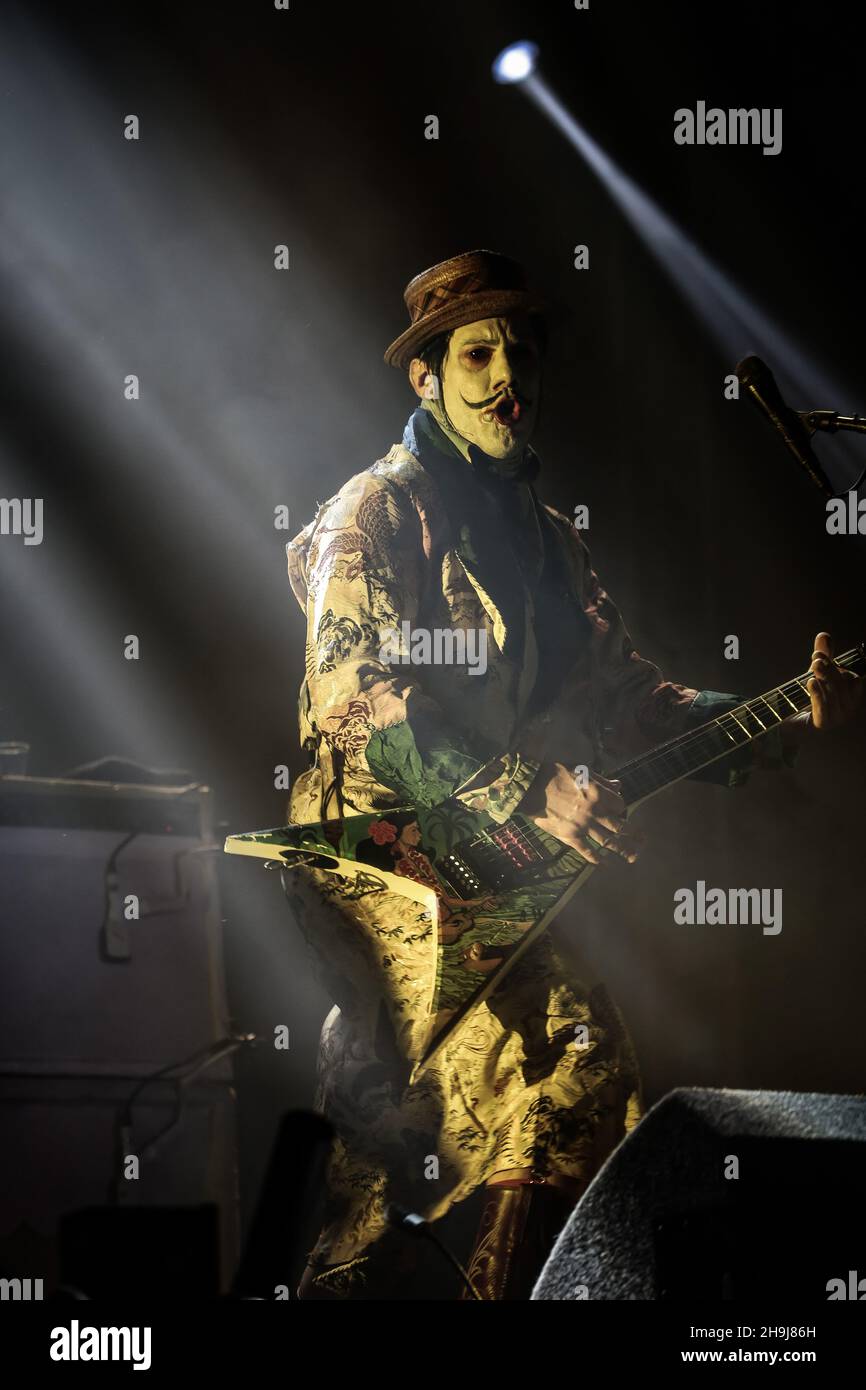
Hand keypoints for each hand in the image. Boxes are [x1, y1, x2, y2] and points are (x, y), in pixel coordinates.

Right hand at [523, 762, 642, 866]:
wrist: (530, 787)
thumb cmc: (555, 774)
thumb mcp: (581, 770)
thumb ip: (602, 780)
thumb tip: (619, 786)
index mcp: (598, 794)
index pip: (620, 805)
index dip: (621, 808)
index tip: (618, 811)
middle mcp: (594, 812)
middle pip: (620, 826)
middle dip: (633, 834)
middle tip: (642, 840)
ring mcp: (582, 826)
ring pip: (608, 841)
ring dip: (622, 850)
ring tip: (632, 857)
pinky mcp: (569, 836)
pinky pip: (586, 851)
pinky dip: (597, 859)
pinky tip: (606, 864)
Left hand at [806, 632, 863, 730]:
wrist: (791, 723)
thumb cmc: (810, 698)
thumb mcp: (817, 674)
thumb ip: (823, 656)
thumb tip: (824, 635)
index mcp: (852, 695)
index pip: (852, 678)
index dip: (838, 665)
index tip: (819, 652)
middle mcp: (848, 708)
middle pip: (843, 685)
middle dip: (830, 668)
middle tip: (816, 656)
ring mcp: (837, 719)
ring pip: (833, 695)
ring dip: (824, 678)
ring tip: (814, 665)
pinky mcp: (823, 727)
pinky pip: (823, 709)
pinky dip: (817, 694)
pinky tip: (811, 682)